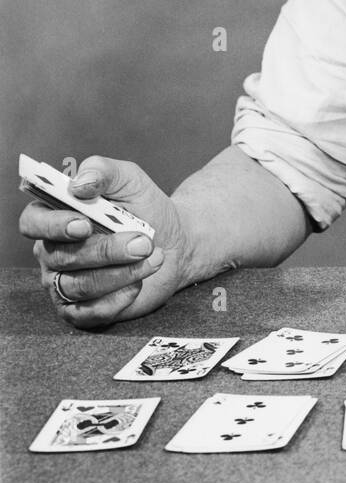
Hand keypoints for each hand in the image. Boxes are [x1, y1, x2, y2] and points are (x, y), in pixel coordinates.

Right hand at [20, 156, 192, 327]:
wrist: (175, 242)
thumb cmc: (145, 208)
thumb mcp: (129, 179)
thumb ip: (103, 171)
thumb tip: (79, 183)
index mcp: (54, 217)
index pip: (33, 223)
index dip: (53, 225)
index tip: (83, 224)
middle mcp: (53, 252)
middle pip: (62, 257)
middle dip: (106, 250)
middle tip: (142, 242)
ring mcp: (66, 284)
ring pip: (80, 285)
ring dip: (121, 272)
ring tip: (152, 257)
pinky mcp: (84, 310)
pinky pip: (92, 312)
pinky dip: (119, 298)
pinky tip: (139, 283)